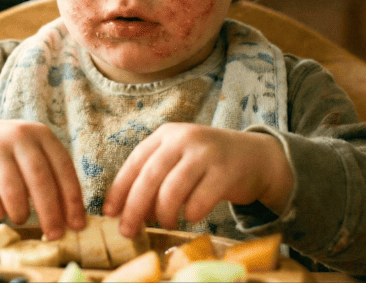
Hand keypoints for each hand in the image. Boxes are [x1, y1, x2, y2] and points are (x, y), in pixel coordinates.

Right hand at [0, 118, 85, 239]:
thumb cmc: (7, 154)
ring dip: (21, 211)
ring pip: (13, 187)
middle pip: (40, 178)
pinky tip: (0, 214)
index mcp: (41, 134)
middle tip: (54, 234)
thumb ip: (50, 178)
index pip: (63, 167)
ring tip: (22, 219)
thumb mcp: (31, 154)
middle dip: (50, 211)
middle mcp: (19, 136)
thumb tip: (70, 219)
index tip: (77, 224)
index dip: (72, 198)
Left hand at [102, 123, 293, 237]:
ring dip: (163, 214)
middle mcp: (184, 138)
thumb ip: (155, 178)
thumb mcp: (179, 159)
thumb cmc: (208, 162)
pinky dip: (190, 214)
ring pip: (172, 190)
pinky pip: (198, 202)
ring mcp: (206, 153)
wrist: (255, 156)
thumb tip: (129, 211)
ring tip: (165, 222)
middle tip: (127, 231)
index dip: (120, 188)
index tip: (109, 213)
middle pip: (150, 177)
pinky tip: (191, 215)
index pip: (135, 161)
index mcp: (167, 133)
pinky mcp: (225, 171)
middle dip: (134, 208)